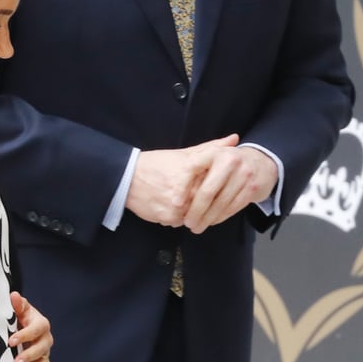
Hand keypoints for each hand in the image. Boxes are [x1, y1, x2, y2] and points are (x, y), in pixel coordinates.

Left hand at [8, 291, 52, 361]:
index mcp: (40, 324)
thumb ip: (17, 305)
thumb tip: (14, 295)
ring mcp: (45, 354)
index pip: (36, 329)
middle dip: (29, 356)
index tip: (11, 341)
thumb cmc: (20, 319)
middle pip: (42, 348)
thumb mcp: (19, 310)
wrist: (24, 329)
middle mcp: (46, 340)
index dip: (25, 335)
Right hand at [125, 134, 239, 225]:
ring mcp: (177, 206)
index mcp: (192, 172)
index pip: (217, 185)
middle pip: (208, 202)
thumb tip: (234, 139)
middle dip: (208, 202)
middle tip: (203, 199)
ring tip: (185, 203)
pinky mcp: (167, 217)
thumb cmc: (156, 164)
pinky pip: (181, 222)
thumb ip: (212, 147)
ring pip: (196, 215)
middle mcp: (186, 191)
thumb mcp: (185, 154)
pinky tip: (174, 207)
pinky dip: (180, 217)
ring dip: (194, 212)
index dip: (221, 188)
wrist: (128, 178)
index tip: (222, 188)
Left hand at [183, 146, 278, 233]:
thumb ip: (194, 168)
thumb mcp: (213, 157)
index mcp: (215, 151)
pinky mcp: (252, 188)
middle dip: (195, 210)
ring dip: (207, 218)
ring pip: (220, 203)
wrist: (263, 162)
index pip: (193, 168)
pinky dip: (220, 217)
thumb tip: (174, 195)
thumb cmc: (229, 163)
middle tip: (187, 223)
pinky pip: (232, 207)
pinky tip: (211, 221)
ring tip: (197, 227)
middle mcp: (230, 160)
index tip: (176, 203)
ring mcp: (243, 174)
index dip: (182, 186)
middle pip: (208, 191)